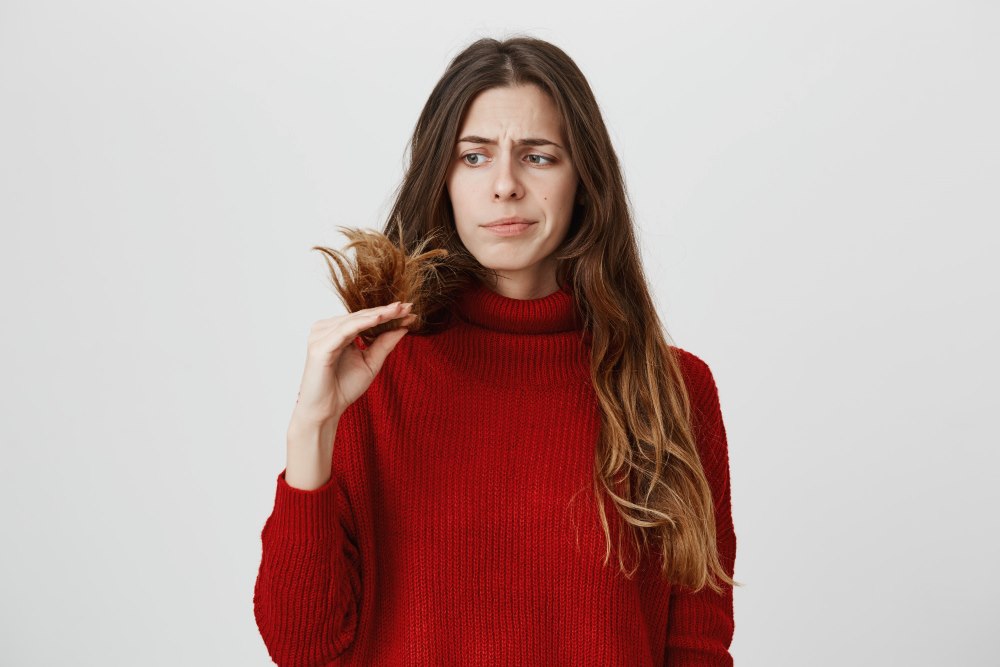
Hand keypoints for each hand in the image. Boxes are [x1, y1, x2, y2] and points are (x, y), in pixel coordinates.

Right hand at [292, 301, 415, 426]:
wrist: (325, 411)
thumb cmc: (344, 388)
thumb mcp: (371, 362)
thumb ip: (384, 344)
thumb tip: (403, 327)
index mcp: (336, 332)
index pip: (365, 318)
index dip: (388, 314)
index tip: (410, 310)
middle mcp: (326, 329)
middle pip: (361, 315)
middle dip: (387, 311)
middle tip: (409, 306)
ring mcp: (321, 335)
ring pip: (354, 319)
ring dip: (379, 314)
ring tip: (398, 310)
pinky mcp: (320, 345)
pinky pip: (345, 330)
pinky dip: (364, 323)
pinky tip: (380, 317)